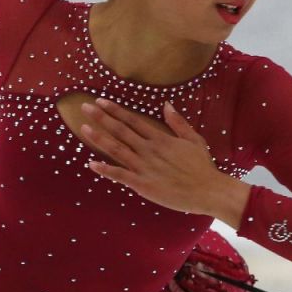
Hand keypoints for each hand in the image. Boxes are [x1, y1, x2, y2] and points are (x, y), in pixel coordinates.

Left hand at [79, 98, 228, 215]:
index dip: (115, 110)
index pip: (133, 120)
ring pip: (116, 149)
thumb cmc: (202, 166)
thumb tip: (166, 104)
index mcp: (160, 139)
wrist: (208, 190)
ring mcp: (144, 167)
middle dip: (101, 118)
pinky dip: (105, 169)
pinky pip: (120, 175)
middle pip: (120, 130)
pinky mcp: (143, 184)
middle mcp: (149, 150)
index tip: (101, 101)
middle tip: (84, 106)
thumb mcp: (193, 139)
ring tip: (83, 128)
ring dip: (99, 138)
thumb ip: (178, 122)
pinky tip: (91, 164)